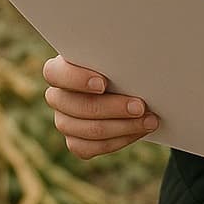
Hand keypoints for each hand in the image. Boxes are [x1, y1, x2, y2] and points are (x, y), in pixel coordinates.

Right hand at [42, 55, 159, 158]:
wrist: (128, 86)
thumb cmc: (120, 63)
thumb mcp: (116, 55)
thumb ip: (115, 55)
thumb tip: (132, 58)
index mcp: (59, 69)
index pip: (55, 74)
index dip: (77, 79)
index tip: (103, 83)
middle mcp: (58, 97)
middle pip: (77, 107)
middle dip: (113, 108)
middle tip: (140, 106)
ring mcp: (63, 121)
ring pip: (87, 130)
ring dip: (122, 126)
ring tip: (149, 120)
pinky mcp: (74, 141)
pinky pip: (90, 148)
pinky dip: (118, 141)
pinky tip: (138, 131)